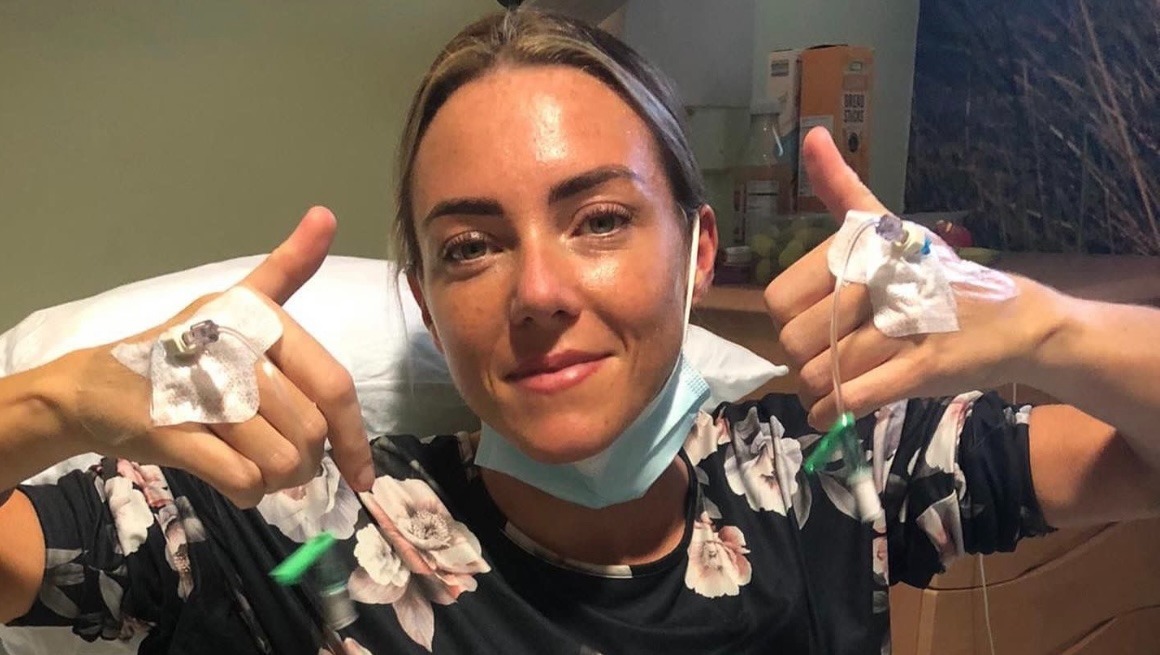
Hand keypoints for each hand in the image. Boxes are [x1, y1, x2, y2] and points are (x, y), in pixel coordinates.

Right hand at [65, 207, 374, 505]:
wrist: (93, 387)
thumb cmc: (178, 349)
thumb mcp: (235, 303)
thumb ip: (287, 268)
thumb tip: (326, 214)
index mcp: (259, 320)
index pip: (333, 385)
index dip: (355, 436)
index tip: (363, 474)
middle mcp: (234, 351)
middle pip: (309, 431)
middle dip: (308, 462)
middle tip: (288, 464)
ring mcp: (201, 393)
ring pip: (279, 460)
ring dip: (278, 480)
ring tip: (261, 470)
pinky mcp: (171, 434)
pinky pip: (240, 479)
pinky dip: (247, 491)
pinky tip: (238, 482)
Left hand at [763, 128, 1062, 428]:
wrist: (1016, 318)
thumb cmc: (940, 274)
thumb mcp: (889, 224)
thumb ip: (842, 188)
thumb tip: (812, 135)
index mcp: (862, 250)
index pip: (779, 299)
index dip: (789, 317)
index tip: (811, 320)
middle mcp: (878, 285)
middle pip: (794, 341)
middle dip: (803, 357)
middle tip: (825, 355)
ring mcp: (901, 329)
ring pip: (822, 373)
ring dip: (820, 387)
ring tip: (834, 382)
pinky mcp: (922, 369)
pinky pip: (854, 398)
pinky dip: (834, 411)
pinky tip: (833, 409)